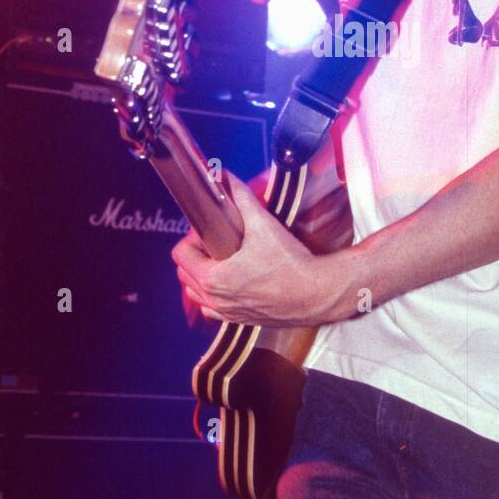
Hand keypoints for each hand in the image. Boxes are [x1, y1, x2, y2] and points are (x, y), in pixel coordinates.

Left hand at [172, 170, 342, 328]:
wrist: (317, 293)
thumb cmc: (291, 265)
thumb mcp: (263, 225)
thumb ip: (242, 198)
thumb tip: (226, 178)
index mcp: (213, 279)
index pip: (181, 254)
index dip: (192, 236)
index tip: (212, 229)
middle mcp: (216, 300)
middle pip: (184, 274)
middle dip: (196, 254)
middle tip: (217, 241)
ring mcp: (228, 314)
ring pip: (197, 294)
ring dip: (202, 276)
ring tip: (223, 260)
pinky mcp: (242, 320)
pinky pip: (215, 310)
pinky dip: (216, 296)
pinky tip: (233, 282)